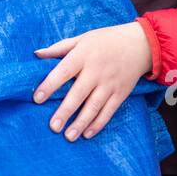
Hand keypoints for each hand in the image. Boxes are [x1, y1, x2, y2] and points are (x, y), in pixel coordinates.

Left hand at [32, 21, 151, 140]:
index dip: (50, 85)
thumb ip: (59, 48)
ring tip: (68, 136)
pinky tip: (87, 134)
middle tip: (53, 127)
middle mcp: (96, 71)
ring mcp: (110, 84)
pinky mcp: (121, 93)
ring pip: (94, 106)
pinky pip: (109, 111)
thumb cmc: (106, 40)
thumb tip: (36, 54)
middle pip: (78, 94)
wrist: (140, 44)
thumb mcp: (83, 38)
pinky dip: (98, 124)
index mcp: (83, 55)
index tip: (37, 98)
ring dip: (81, 123)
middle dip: (65, 111)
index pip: (63, 71)